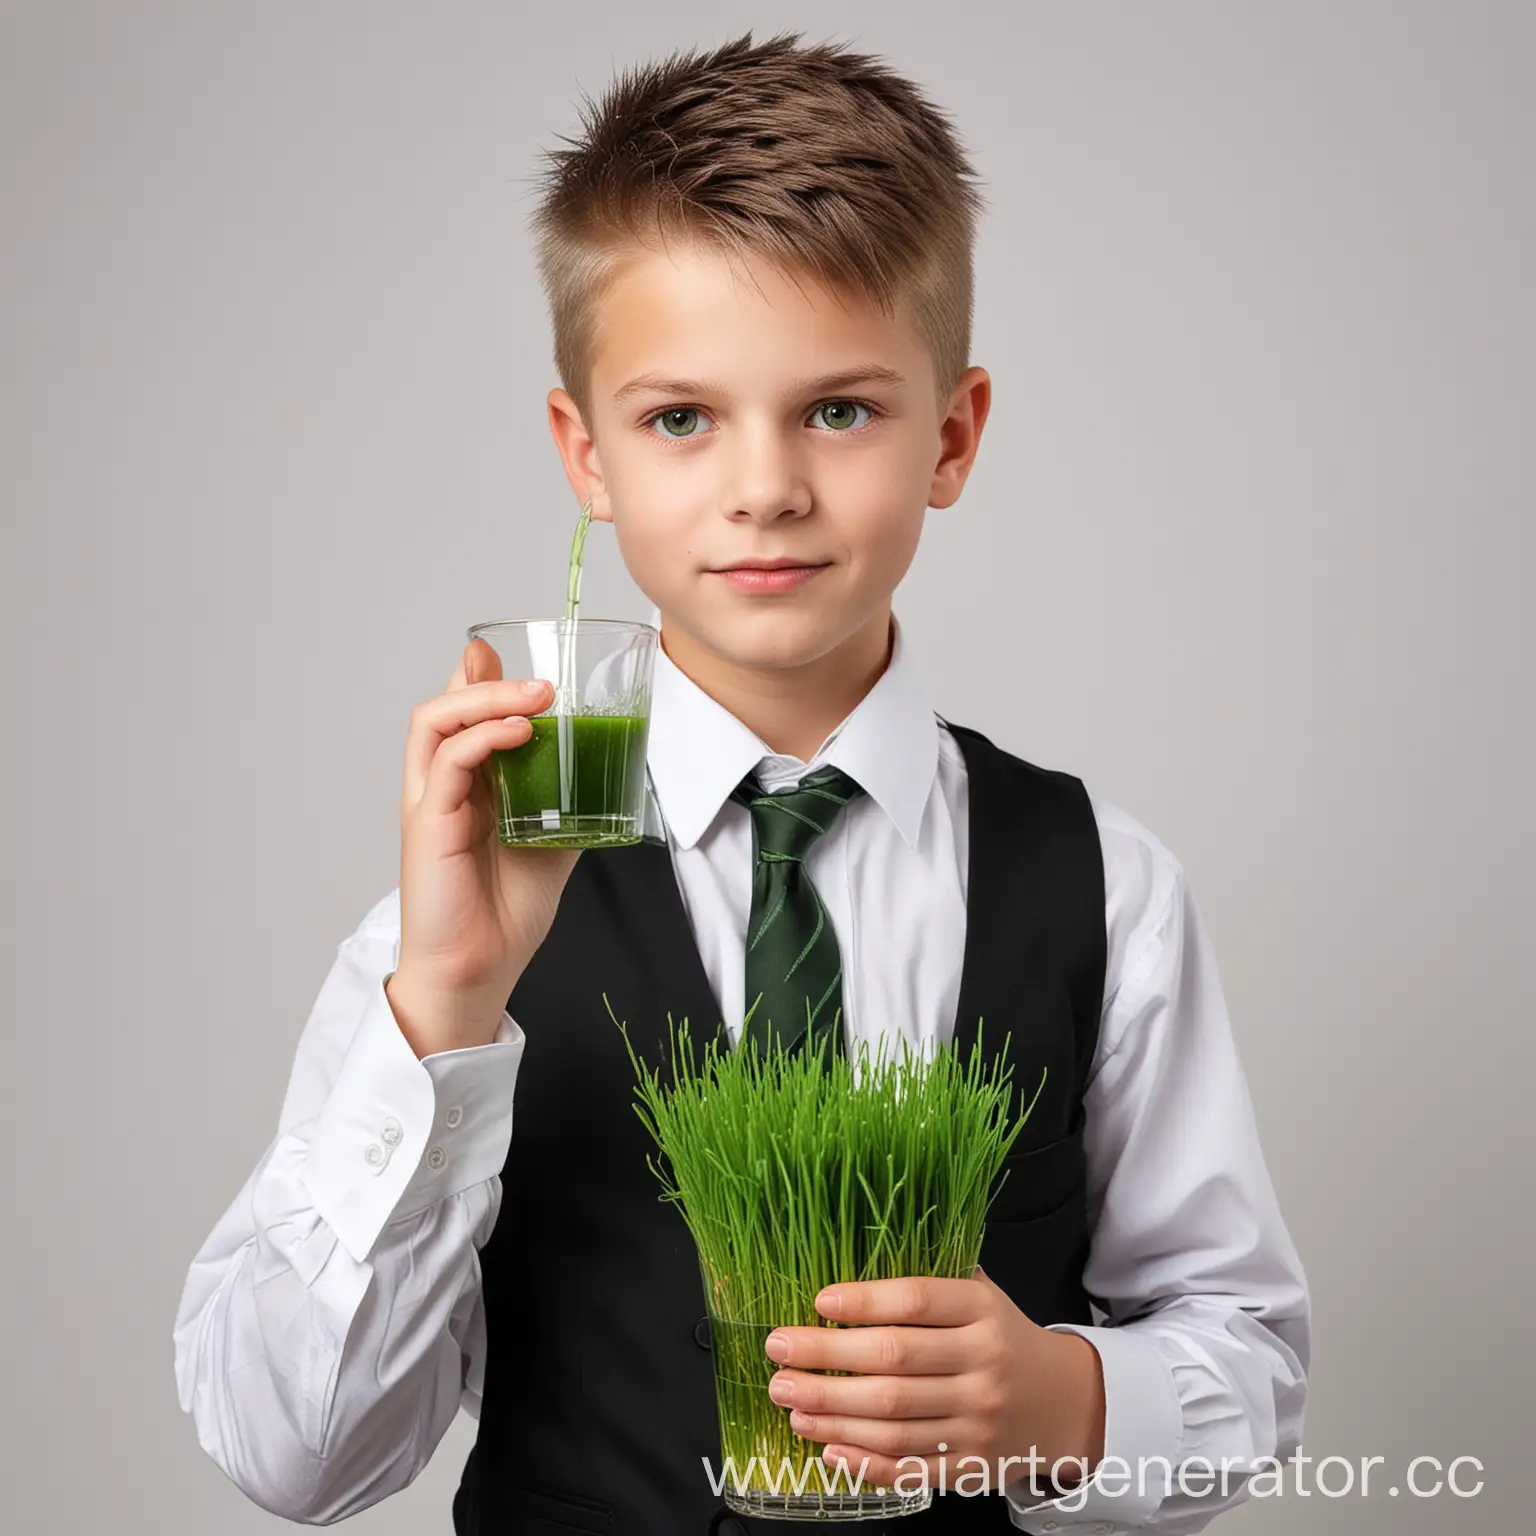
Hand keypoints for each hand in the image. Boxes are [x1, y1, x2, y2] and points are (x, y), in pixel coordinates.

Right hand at [388, 637, 581, 1055]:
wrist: (479, 969)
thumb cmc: (505, 912)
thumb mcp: (553, 844)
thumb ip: (569, 807)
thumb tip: (608, 778)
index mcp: (464, 787)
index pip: (459, 717)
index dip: (479, 680)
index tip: (511, 657)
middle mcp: (440, 788)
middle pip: (442, 708)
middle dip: (486, 680)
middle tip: (542, 680)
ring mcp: (431, 803)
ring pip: (435, 722)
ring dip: (484, 698)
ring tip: (534, 696)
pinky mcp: (430, 825)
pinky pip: (448, 764)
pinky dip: (482, 738)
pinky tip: (519, 733)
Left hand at [761, 1267, 1105, 1498]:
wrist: (1064, 1403)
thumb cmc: (1001, 1337)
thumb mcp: (981, 1296)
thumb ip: (930, 1280)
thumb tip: (850, 1258)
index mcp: (982, 1312)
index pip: (917, 1300)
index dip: (864, 1300)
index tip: (817, 1302)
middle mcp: (983, 1365)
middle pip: (894, 1362)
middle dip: (826, 1358)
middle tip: (778, 1351)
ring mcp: (978, 1421)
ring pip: (894, 1420)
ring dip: (832, 1412)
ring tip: (788, 1400)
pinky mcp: (972, 1467)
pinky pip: (910, 1467)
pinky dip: (865, 1462)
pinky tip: (827, 1448)